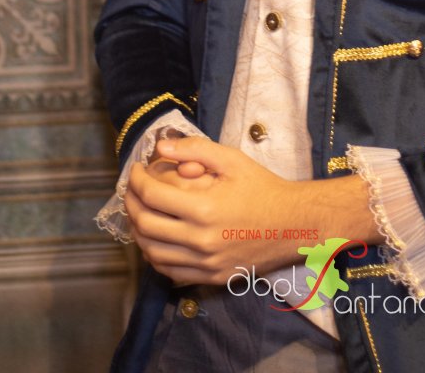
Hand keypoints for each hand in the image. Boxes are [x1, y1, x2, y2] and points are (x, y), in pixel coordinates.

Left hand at [123, 135, 378, 285]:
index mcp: (204, 209)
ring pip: (152, 253)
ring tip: (139, 212)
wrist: (294, 224)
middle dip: (131, 203)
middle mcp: (200, 241)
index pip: (152, 196)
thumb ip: (196, 150)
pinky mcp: (210, 277)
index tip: (136, 169)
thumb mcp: (232, 160)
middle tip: (131, 189)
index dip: (136, 180)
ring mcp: (205, 264)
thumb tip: (161, 147)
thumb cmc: (263, 188)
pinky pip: (169, 271)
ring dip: (138, 231)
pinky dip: (154, 255)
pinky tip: (156, 239)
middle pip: (146, 225)